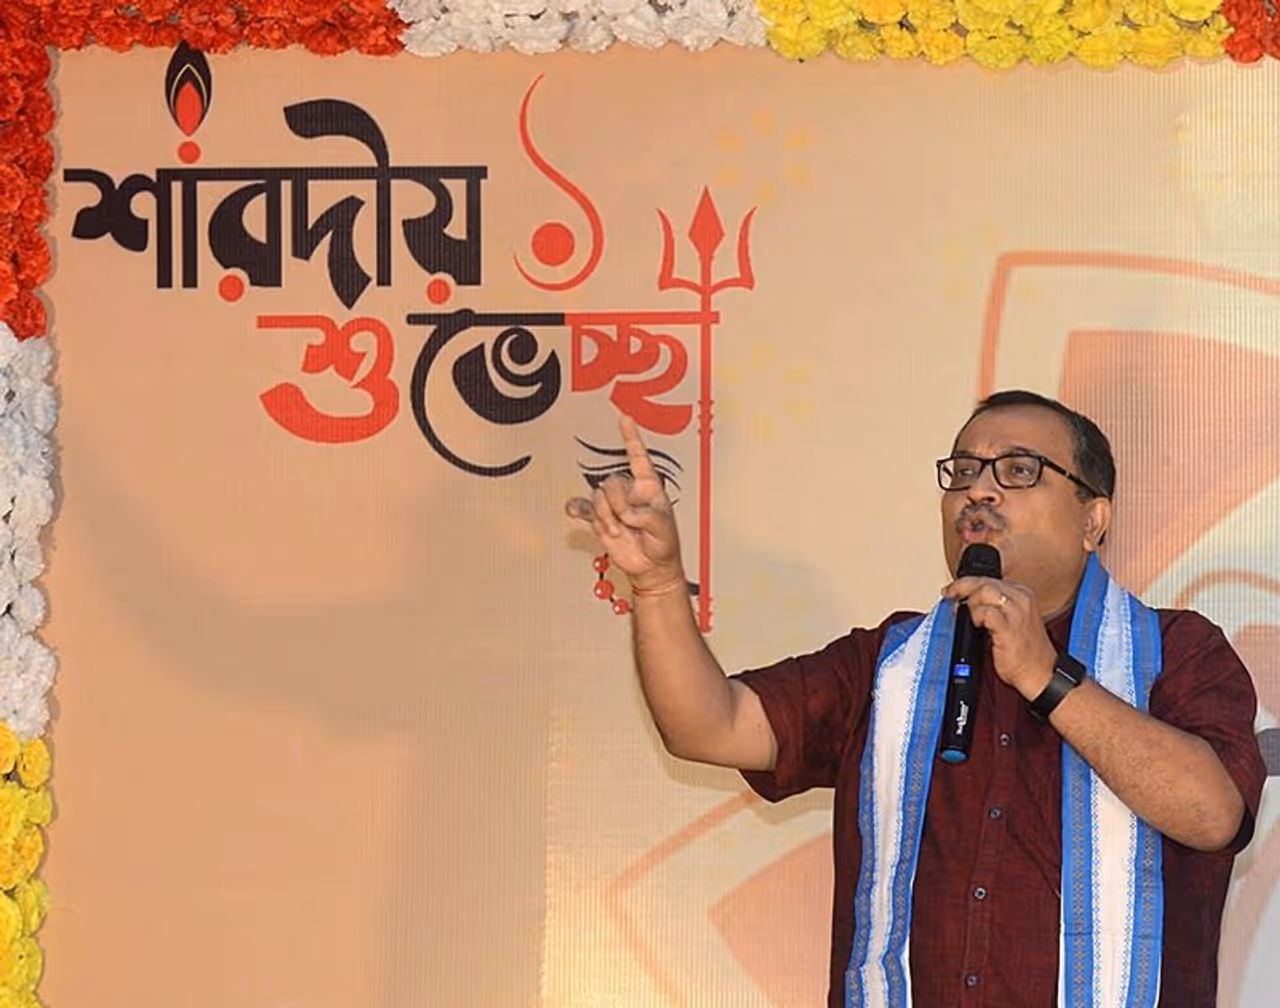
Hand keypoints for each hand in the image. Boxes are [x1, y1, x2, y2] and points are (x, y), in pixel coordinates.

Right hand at [565, 414, 684, 590]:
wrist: (651, 567)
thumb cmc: (664, 544)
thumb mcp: (663, 527)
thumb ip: (646, 515)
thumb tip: (626, 512)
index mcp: (648, 487)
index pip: (639, 457)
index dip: (631, 438)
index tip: (624, 419)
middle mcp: (629, 492)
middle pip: (612, 482)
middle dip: (618, 504)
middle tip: (630, 523)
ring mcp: (613, 505)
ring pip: (598, 497)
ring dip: (607, 517)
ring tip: (619, 531)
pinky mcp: (600, 519)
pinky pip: (583, 508)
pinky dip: (577, 508)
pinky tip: (574, 510)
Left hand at [941, 576, 1055, 698]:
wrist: (1041, 673)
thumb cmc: (1025, 650)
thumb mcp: (1012, 619)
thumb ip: (994, 606)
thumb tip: (966, 600)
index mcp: (1022, 594)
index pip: (989, 579)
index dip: (967, 582)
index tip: (953, 589)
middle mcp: (1021, 599)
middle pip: (984, 581)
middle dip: (962, 587)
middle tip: (950, 596)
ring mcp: (1017, 613)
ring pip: (985, 591)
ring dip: (970, 602)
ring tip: (970, 616)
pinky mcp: (1010, 628)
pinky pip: (986, 612)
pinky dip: (976, 616)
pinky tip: (977, 625)